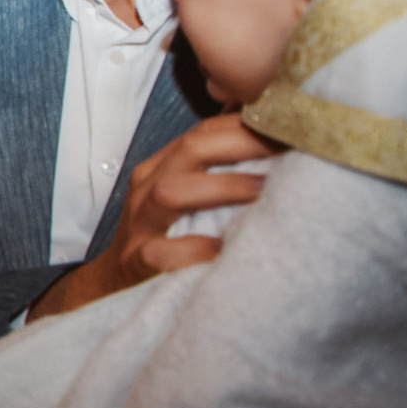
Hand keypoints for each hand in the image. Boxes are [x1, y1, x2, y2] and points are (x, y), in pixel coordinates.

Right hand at [29, 114, 278, 319]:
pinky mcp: (137, 261)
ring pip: (170, 193)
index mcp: (162, 168)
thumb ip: (219, 175)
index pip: (202, 133)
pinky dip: (194, 249)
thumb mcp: (186, 198)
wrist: (114, 282)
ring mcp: (140, 225)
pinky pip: (162, 252)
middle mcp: (149, 189)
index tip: (292, 127)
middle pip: (189, 150)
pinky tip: (224, 249)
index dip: (247, 125)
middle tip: (287, 150)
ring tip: (263, 192)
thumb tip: (278, 152)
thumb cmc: (164, 236)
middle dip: (242, 144)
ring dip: (222, 188)